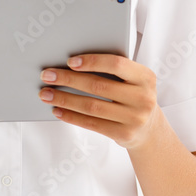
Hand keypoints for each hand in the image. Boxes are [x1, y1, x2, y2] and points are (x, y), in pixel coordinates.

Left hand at [38, 54, 160, 149]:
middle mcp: (142, 97)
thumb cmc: (134, 97)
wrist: (149, 130)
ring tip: (46, 94)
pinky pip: (91, 123)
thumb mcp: (135, 80)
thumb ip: (115, 70)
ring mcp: (134, 118)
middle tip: (47, 75)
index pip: (116, 64)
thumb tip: (73, 63)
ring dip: (64, 99)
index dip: (92, 62)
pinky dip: (71, 116)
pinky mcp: (123, 134)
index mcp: (145, 77)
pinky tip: (58, 110)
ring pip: (91, 106)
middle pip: (98, 86)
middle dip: (68, 79)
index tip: (69, 61)